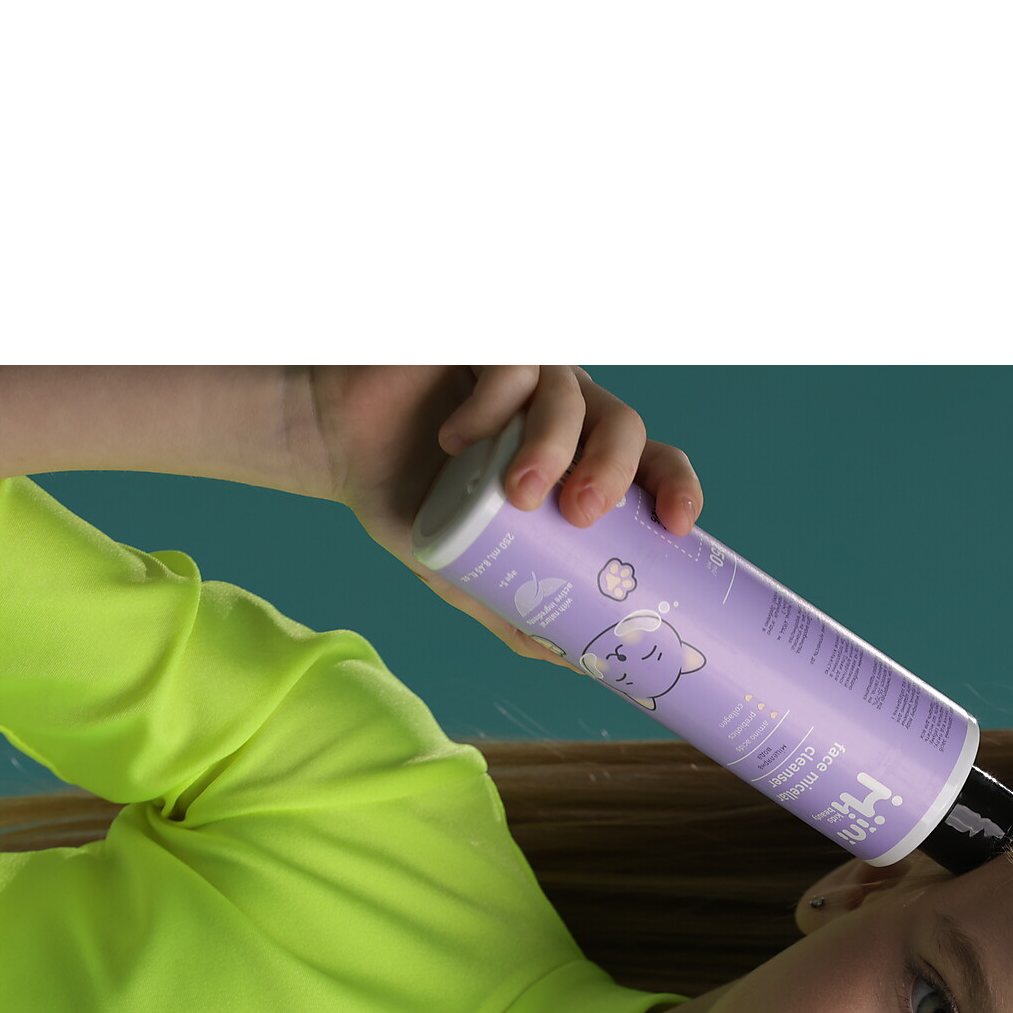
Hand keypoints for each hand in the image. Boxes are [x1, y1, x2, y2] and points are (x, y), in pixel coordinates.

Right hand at [288, 366, 705, 671]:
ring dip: (554, 442)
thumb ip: (517, 611)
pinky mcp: (479, 346)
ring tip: (518, 492)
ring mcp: (525, 376)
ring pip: (571, 392)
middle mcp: (564, 413)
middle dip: (613, 468)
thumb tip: (576, 666)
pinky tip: (457, 438)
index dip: (676, 486)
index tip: (678, 524)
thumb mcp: (469, 572)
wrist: (335, 450)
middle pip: (624, 425)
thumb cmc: (412, 502)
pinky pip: (511, 363)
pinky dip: (493, 402)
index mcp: (580, 460)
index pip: (652, 462)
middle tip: (583, 513)